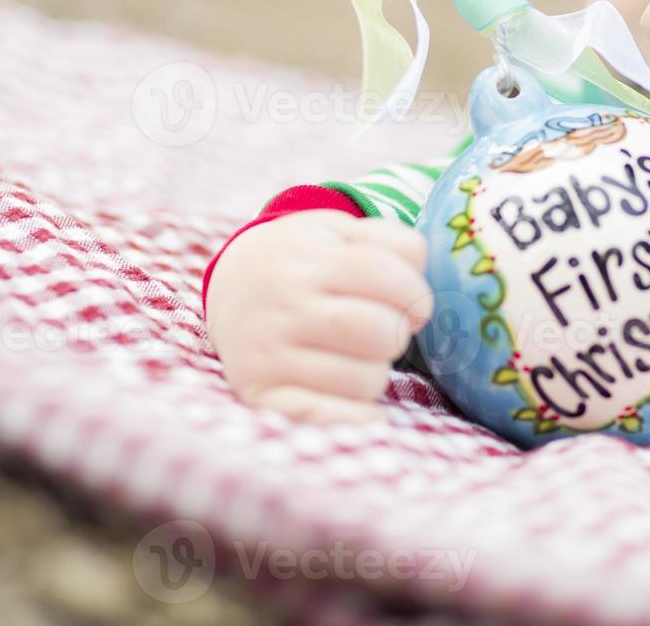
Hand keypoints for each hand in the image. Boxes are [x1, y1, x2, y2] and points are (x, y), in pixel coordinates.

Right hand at [205, 209, 431, 423]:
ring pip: (363, 380)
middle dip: (398, 334)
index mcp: (306, 260)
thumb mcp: (339, 232)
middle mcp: (282, 307)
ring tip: (359, 357)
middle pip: (377, 331)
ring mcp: (268, 355)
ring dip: (377, 372)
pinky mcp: (261, 395)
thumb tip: (418, 278)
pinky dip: (358, 415)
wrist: (231, 290)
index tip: (417, 306)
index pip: (379, 272)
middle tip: (387, 331)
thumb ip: (391, 241)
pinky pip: (328, 417)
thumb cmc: (304, 263)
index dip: (414, 293)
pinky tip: (360, 402)